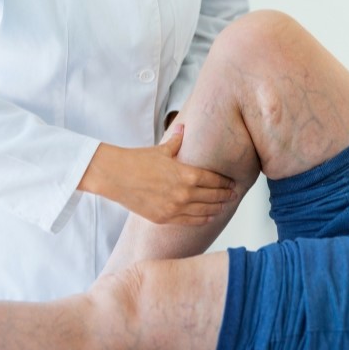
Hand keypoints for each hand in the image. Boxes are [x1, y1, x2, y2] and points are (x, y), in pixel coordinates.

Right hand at [80, 124, 235, 224]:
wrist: (114, 176)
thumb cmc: (137, 160)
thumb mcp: (161, 149)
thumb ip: (177, 141)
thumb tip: (183, 128)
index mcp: (187, 174)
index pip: (215, 180)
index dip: (225, 182)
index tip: (232, 183)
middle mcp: (184, 193)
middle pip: (213, 196)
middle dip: (225, 195)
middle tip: (233, 194)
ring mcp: (175, 208)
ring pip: (205, 211)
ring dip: (217, 208)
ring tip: (224, 205)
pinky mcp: (165, 218)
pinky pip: (190, 221)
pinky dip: (203, 219)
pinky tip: (209, 217)